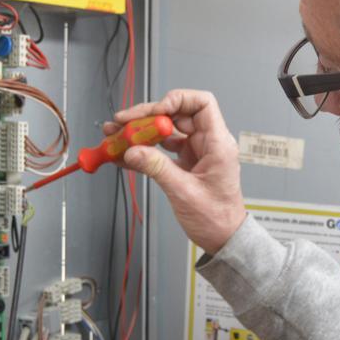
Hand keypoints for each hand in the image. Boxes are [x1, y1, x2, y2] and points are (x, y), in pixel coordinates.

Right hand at [108, 89, 246, 253]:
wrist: (223, 238)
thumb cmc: (218, 218)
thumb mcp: (184, 192)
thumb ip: (157, 168)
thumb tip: (133, 151)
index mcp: (217, 144)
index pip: (202, 103)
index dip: (177, 101)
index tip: (154, 112)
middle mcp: (207, 143)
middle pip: (176, 115)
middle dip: (147, 117)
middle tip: (123, 123)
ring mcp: (195, 152)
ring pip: (165, 130)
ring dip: (140, 132)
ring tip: (116, 134)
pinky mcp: (185, 162)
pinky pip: (161, 149)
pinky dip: (142, 149)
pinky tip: (123, 152)